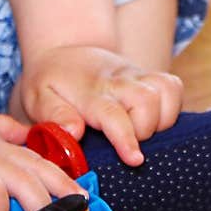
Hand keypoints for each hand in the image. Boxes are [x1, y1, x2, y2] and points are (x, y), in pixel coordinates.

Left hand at [12, 45, 182, 166]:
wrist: (65, 51)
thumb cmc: (51, 80)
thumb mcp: (38, 97)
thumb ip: (53, 115)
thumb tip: (73, 132)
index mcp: (89, 91)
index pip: (113, 114)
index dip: (126, 138)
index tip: (134, 159)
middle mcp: (117, 81)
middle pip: (147, 101)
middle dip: (145, 130)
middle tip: (127, 143)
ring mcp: (136, 76)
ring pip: (166, 91)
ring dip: (162, 118)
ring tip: (140, 131)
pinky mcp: (148, 76)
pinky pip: (173, 87)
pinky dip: (172, 106)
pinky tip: (154, 120)